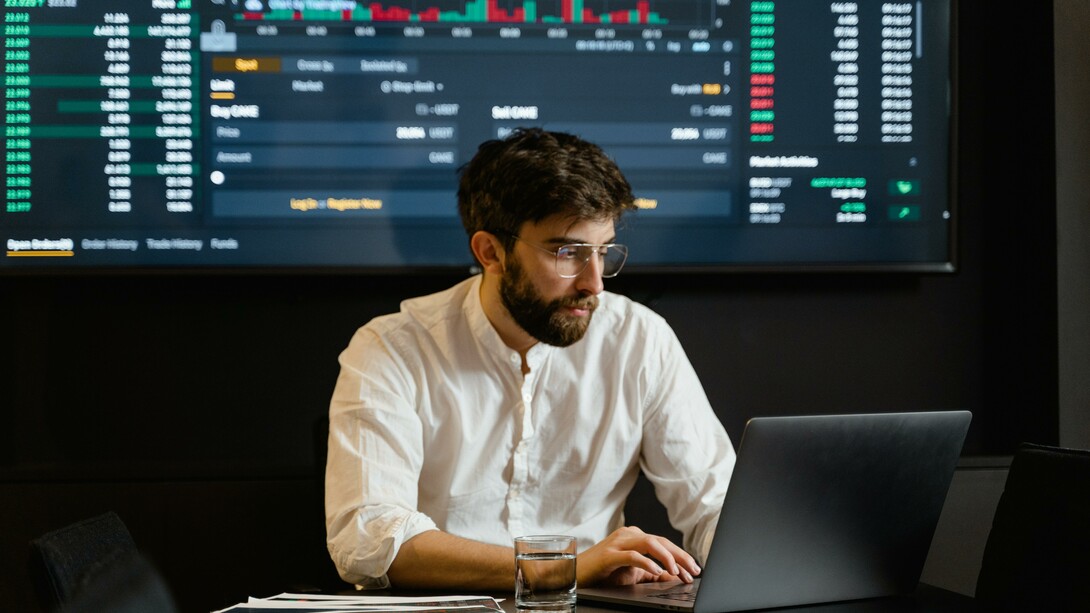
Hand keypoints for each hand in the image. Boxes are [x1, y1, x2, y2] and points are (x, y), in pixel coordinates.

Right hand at [577, 526, 700, 586]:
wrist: (575, 574)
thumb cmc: (603, 573)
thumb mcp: (632, 573)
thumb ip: (652, 572)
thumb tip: (674, 577)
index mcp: (634, 537)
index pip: (664, 544)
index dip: (681, 557)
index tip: (694, 571)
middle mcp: (628, 535)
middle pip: (660, 541)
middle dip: (680, 556)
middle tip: (694, 571)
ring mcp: (618, 543)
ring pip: (649, 543)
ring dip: (667, 557)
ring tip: (677, 572)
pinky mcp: (609, 555)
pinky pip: (632, 555)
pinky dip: (647, 562)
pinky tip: (657, 571)